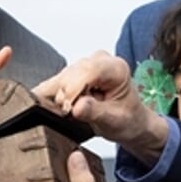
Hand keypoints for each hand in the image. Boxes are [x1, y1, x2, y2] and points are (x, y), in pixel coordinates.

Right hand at [35, 53, 168, 159]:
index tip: (71, 110)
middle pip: (70, 75)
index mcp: (116, 68)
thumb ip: (95, 112)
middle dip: (67, 98)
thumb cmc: (127, 119)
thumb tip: (77, 107)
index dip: (74, 91)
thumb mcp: (115, 121)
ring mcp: (84, 63)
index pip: (87, 71)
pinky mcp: (71, 71)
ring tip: (76, 111)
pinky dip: (54, 98)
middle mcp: (99, 60)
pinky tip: (65, 107)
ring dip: (61, 99)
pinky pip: (52, 83)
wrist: (129, 121)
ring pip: (58, 79)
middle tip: (76, 115)